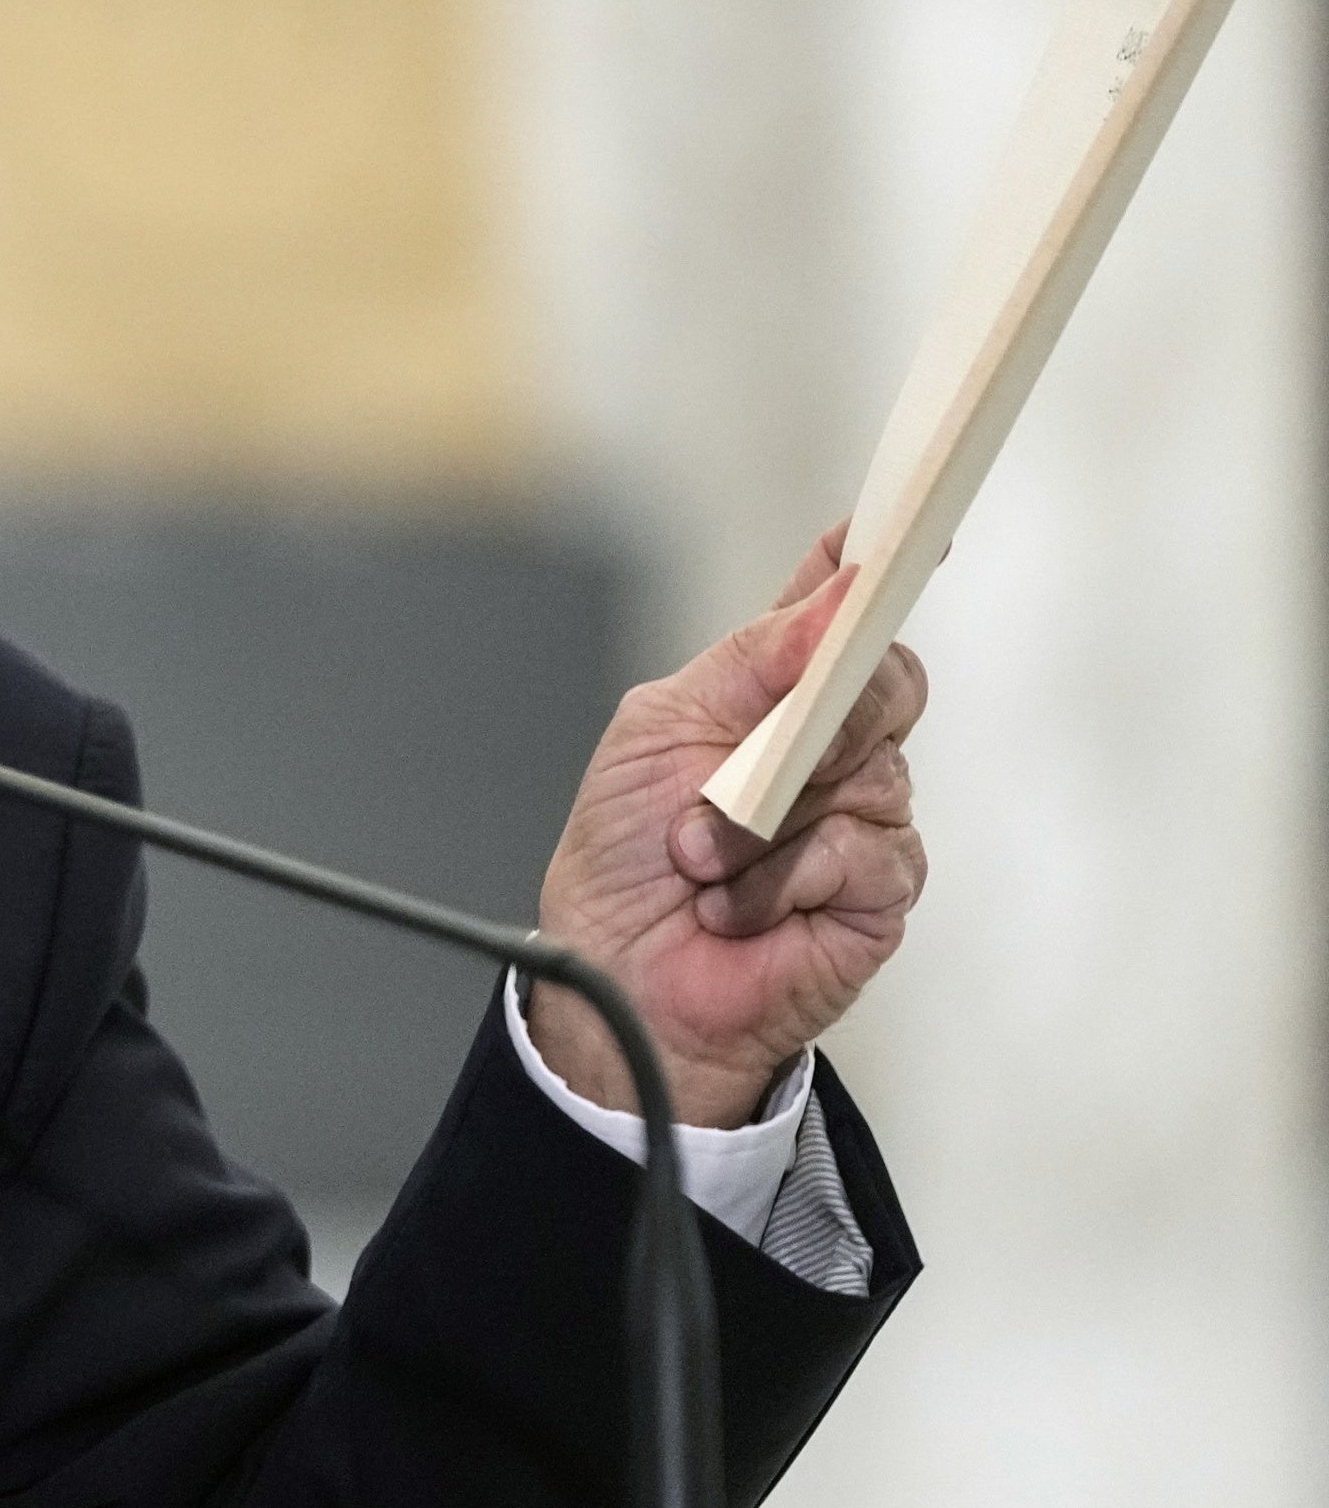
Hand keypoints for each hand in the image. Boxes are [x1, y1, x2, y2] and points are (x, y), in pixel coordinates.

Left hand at [529, 527, 928, 1126]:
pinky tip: (734, 907)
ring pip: (869, 773)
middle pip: (886, 680)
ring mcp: (866, 818)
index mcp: (778, 695)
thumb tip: (839, 595)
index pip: (841, 614)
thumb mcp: (658, 732)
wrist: (616, 978)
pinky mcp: (880, 893)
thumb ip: (751, 661)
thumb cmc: (628, 857)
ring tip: (697, 859)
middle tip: (754, 751)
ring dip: (762, 819)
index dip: (871, 568)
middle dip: (822, 707)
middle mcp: (836, 747)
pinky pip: (864, 853)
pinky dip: (782, 877)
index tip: (891, 529)